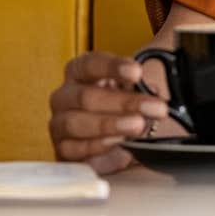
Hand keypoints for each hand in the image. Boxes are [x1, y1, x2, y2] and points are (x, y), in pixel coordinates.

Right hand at [47, 52, 169, 174]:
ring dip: (110, 125)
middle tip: (155, 108)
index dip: (113, 67)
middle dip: (123, 102)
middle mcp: (64, 96)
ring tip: (138, 126)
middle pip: (86, 96)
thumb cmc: (117, 108)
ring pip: (76, 123)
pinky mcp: (63, 151)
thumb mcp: (129, 92)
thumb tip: (154, 91)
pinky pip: (76, 151)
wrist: (109, 140)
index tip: (137, 72)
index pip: (90, 64)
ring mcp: (59, 124)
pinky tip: (121, 147)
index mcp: (78, 73)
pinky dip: (100, 149)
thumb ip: (139, 88)